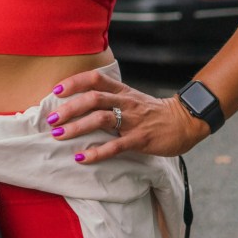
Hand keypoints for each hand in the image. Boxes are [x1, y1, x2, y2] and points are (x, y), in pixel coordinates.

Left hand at [48, 68, 209, 161]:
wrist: (185, 121)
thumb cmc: (154, 112)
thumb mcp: (132, 98)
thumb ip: (111, 98)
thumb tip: (83, 103)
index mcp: (123, 91)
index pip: (96, 79)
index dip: (75, 82)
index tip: (56, 91)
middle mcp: (126, 102)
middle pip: (93, 99)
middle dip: (69, 108)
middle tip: (51, 120)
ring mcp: (134, 121)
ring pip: (101, 119)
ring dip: (77, 127)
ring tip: (60, 136)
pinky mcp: (141, 139)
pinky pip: (116, 146)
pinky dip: (97, 152)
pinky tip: (82, 158)